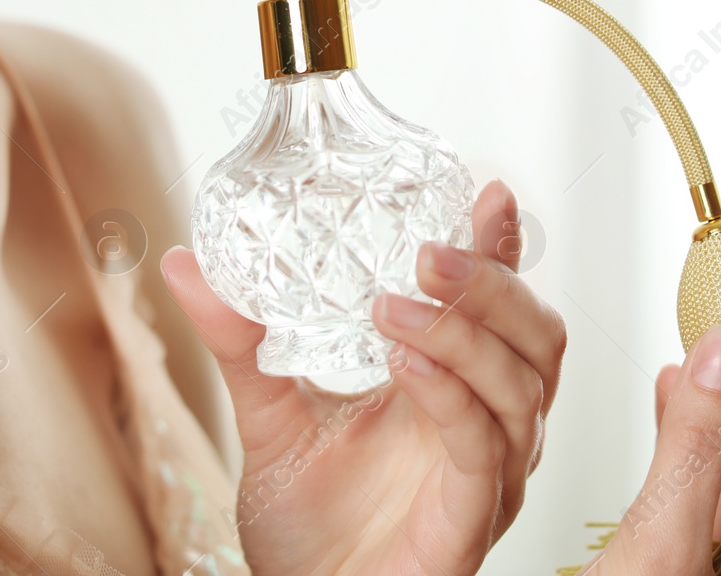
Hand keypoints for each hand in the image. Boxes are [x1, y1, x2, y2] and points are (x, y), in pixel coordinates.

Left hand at [162, 180, 563, 575]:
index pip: (497, 304)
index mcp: (451, 384)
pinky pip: (483, 444)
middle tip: (430, 249)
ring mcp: (488, 470)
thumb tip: (186, 266)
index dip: (501, 249)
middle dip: (492, 282)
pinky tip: (405, 362)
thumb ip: (239, 341)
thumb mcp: (267, 413)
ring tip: (395, 304)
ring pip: (521, 382)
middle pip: (534, 333)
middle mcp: (485, 421)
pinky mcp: (472, 515)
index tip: (484, 194)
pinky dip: (451, 393)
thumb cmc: (306, 525)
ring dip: (465, 330)